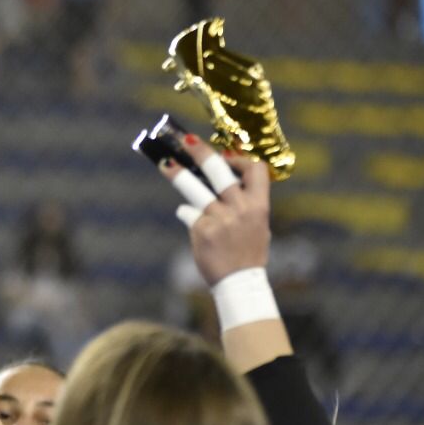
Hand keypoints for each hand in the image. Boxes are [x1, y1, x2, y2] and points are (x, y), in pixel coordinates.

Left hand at [157, 136, 270, 285]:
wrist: (240, 284)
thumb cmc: (248, 252)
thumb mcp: (258, 225)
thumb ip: (245, 202)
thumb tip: (225, 178)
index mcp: (259, 206)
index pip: (255, 170)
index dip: (239, 159)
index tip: (225, 155)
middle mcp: (240, 209)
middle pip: (218, 171)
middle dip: (201, 152)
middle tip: (185, 141)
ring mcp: (219, 219)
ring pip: (194, 189)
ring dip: (177, 173)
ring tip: (164, 163)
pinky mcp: (201, 230)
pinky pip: (188, 213)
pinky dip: (188, 214)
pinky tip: (191, 221)